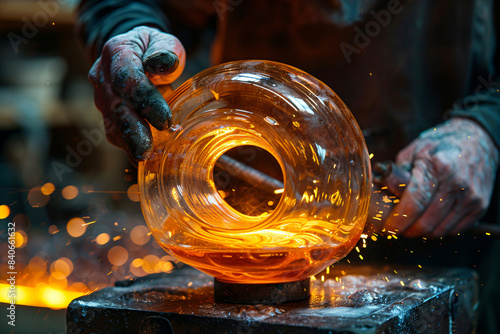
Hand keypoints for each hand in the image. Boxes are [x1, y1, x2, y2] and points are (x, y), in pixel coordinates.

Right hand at [88, 26, 184, 162]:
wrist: (134, 54)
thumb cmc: (153, 49)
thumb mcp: (163, 41)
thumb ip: (165, 50)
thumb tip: (165, 64)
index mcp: (117, 52)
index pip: (127, 78)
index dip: (145, 101)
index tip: (165, 120)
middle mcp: (103, 76)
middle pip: (115, 105)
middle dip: (131, 130)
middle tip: (145, 151)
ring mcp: (102, 96)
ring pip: (112, 123)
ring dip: (127, 143)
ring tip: (142, 158)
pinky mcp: (107, 114)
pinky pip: (114, 132)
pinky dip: (127, 146)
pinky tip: (141, 157)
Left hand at [383, 118, 498, 237]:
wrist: (478, 141)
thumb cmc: (440, 145)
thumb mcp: (414, 151)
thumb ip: (398, 173)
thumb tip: (382, 193)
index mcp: (437, 166)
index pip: (414, 203)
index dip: (398, 221)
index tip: (388, 229)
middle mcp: (457, 183)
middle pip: (427, 222)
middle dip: (408, 231)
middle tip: (397, 229)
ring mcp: (471, 196)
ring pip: (440, 230)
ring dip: (423, 232)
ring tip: (413, 223)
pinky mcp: (480, 206)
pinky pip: (455, 230)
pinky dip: (439, 230)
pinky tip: (431, 219)